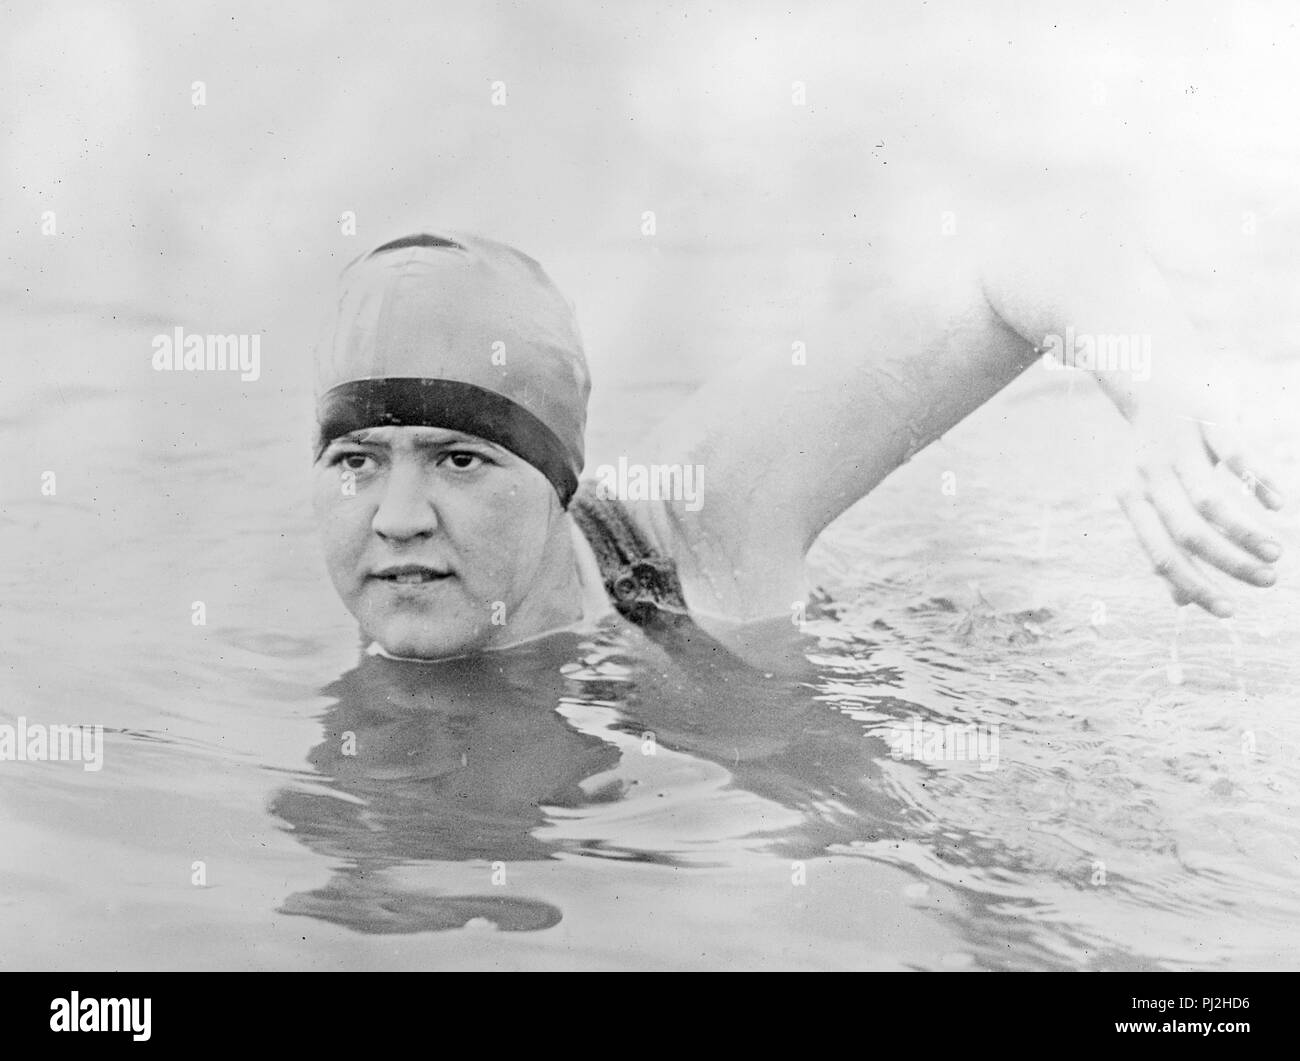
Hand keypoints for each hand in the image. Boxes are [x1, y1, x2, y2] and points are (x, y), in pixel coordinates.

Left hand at [1117, 410, 1283, 617]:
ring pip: (1210, 501)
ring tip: (1276, 552)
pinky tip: (1278, 503)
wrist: (1153, 379)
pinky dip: (1259, 482)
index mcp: (1133, 500)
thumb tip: (1180, 601)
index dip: (1196, 586)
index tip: (1230, 612)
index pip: (1161, 555)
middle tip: (1268, 581)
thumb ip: (1166, 546)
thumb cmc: (1160, 452)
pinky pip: (1235, 455)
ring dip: (1246, 532)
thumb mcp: (1153, 498)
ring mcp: (1177, 447)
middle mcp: (1149, 476)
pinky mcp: (1207, 419)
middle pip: (1188, 533)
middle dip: (1230, 564)